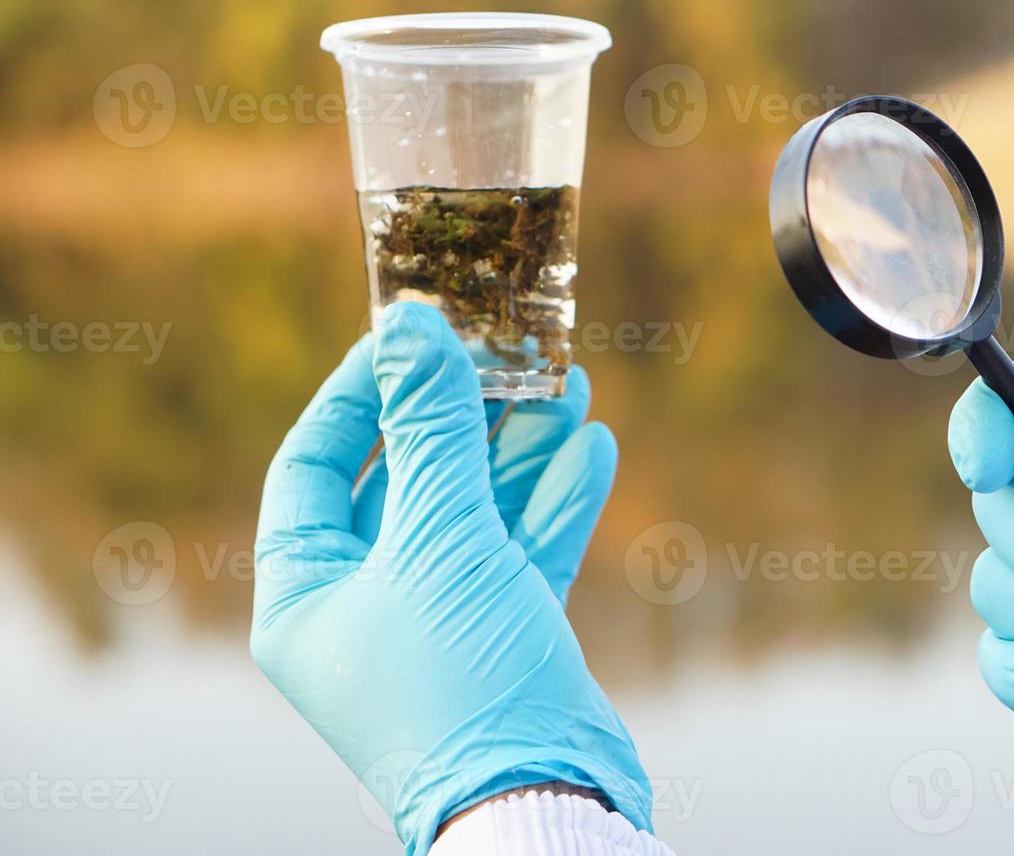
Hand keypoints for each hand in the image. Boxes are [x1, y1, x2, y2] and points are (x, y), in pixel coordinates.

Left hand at [251, 302, 647, 854]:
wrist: (541, 803)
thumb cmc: (461, 682)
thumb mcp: (440, 538)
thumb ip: (429, 427)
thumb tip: (409, 324)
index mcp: (308, 591)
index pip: (316, 463)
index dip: (361, 391)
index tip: (412, 336)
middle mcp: (364, 606)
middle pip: (409, 480)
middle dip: (465, 416)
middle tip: (512, 353)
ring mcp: (437, 622)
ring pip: (476, 511)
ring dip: (522, 450)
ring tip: (570, 385)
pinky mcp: (503, 637)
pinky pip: (522, 552)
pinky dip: (555, 502)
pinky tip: (592, 448)